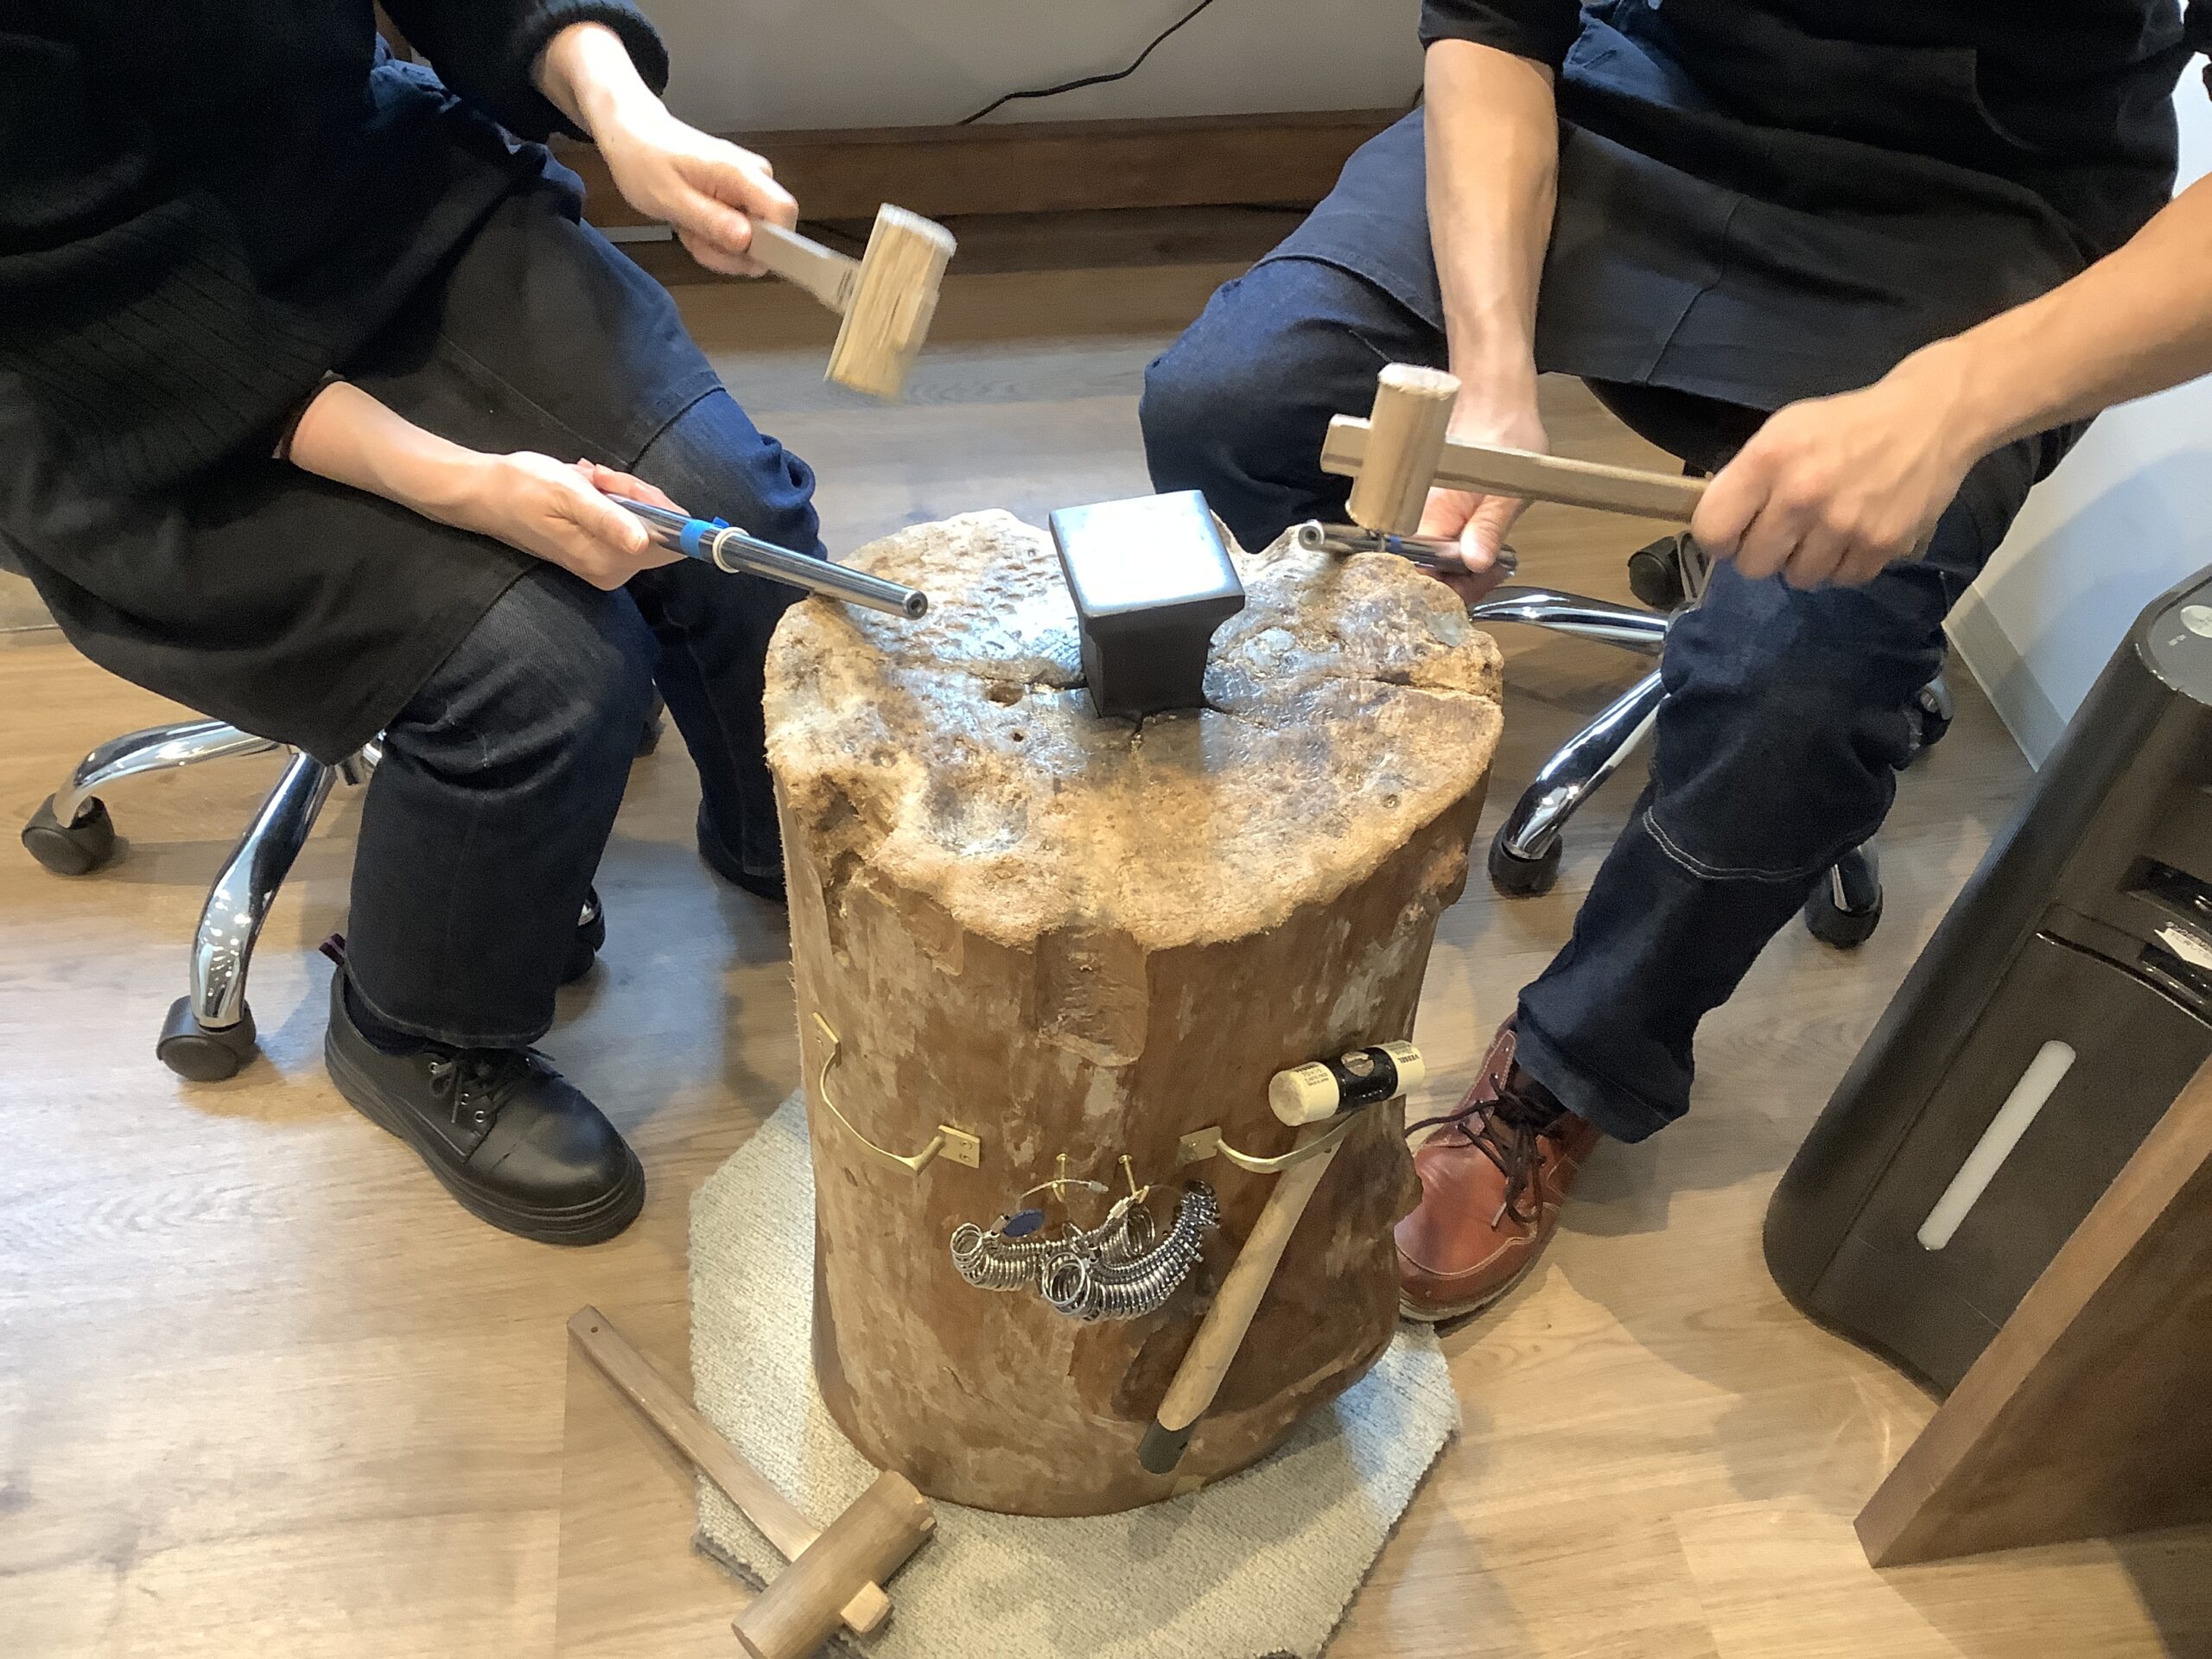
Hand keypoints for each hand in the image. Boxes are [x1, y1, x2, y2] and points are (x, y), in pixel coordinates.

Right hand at [446, 453, 686, 589]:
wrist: (486, 494)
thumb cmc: (523, 487)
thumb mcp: (568, 494)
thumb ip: (607, 519)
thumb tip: (643, 543)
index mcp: (607, 560)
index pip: (669, 544)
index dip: (661, 509)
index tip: (628, 484)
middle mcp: (612, 571)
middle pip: (659, 532)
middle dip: (637, 495)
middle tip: (601, 476)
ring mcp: (606, 566)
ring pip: (644, 524)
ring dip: (623, 494)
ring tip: (590, 479)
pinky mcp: (599, 555)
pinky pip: (627, 525)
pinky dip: (615, 501)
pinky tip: (589, 488)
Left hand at [596, 105, 797, 276]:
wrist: (634, 136)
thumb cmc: (645, 160)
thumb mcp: (670, 198)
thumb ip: (710, 221)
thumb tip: (746, 240)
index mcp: (740, 172)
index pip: (784, 213)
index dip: (769, 244)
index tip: (736, 255)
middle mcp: (754, 177)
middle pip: (770, 235)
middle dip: (731, 251)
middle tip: (694, 238)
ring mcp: (750, 187)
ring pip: (754, 242)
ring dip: (718, 248)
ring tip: (689, 227)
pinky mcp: (742, 197)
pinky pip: (742, 235)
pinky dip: (715, 240)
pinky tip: (694, 224)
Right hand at [1417, 389, 1546, 603]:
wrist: (1494, 399)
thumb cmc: (1502, 434)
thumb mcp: (1507, 491)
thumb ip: (1489, 529)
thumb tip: (1475, 563)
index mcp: (1429, 514)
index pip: (1420, 574)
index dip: (1448, 592)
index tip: (1476, 589)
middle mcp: (1417, 517)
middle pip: (1422, 574)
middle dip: (1457, 586)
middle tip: (1490, 576)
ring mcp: (1422, 515)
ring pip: (1429, 563)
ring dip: (1459, 574)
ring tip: (1491, 565)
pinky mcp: (1430, 511)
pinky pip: (1435, 547)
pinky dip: (1457, 557)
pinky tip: (1481, 553)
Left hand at [1692, 350, 1982, 587]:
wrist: (1930, 417)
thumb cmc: (1847, 424)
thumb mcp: (1785, 430)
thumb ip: (1748, 476)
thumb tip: (1718, 526)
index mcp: (1769, 458)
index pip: (1713, 530)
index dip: (1718, 538)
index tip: (1733, 532)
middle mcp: (1802, 494)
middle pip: (1753, 565)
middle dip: (1763, 552)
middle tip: (1783, 531)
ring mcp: (1843, 524)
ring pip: (1798, 578)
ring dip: (1805, 561)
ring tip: (1823, 530)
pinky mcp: (1881, 544)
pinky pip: (1842, 579)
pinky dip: (1843, 565)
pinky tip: (1853, 535)